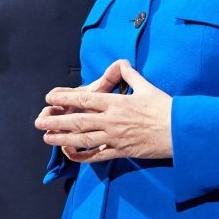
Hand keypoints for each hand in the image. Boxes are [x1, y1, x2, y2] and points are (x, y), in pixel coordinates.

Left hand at [36, 59, 172, 162]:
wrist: (180, 131)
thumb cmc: (166, 108)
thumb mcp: (148, 87)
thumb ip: (131, 75)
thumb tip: (122, 63)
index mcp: (117, 103)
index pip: (85, 99)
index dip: (65, 98)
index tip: (50, 97)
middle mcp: (112, 120)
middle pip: (78, 121)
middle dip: (56, 121)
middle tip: (38, 122)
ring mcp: (115, 138)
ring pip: (82, 139)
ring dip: (62, 138)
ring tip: (46, 138)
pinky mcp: (121, 152)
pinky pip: (97, 155)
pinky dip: (82, 156)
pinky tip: (71, 154)